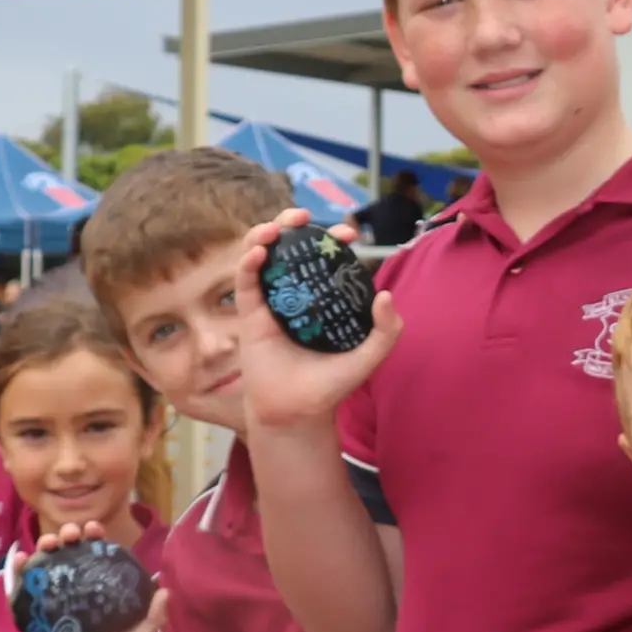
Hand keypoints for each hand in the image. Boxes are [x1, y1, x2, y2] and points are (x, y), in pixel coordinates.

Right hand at [12, 529, 167, 631]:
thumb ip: (150, 620)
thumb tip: (166, 591)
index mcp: (97, 587)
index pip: (96, 553)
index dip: (95, 536)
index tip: (95, 529)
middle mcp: (74, 585)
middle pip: (69, 551)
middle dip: (67, 534)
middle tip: (70, 534)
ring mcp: (51, 595)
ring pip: (45, 561)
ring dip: (44, 544)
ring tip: (47, 543)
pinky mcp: (31, 607)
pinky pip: (22, 585)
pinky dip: (18, 569)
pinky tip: (20, 558)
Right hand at [230, 212, 399, 442]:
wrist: (296, 413)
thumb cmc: (330, 387)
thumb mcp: (367, 358)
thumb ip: (386, 331)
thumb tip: (385, 294)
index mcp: (325, 298)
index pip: (327, 258)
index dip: (334, 240)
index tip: (347, 232)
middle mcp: (298, 294)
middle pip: (292, 248)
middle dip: (295, 225)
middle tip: (303, 217)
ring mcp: (272, 301)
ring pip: (264, 256)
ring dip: (265, 234)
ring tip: (276, 228)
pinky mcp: (250, 314)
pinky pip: (246, 282)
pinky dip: (248, 262)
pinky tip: (258, 253)